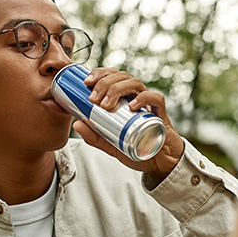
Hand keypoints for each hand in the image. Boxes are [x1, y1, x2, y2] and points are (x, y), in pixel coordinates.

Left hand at [72, 67, 184, 183]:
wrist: (158, 163)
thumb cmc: (137, 148)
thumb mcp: (110, 144)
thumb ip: (95, 137)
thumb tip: (76, 123)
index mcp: (124, 98)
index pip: (113, 76)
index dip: (100, 73)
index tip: (87, 82)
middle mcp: (136, 97)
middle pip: (122, 77)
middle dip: (105, 83)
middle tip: (93, 99)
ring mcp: (149, 105)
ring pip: (135, 83)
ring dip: (118, 89)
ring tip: (106, 105)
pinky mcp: (161, 114)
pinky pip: (155, 99)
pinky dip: (144, 98)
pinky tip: (132, 105)